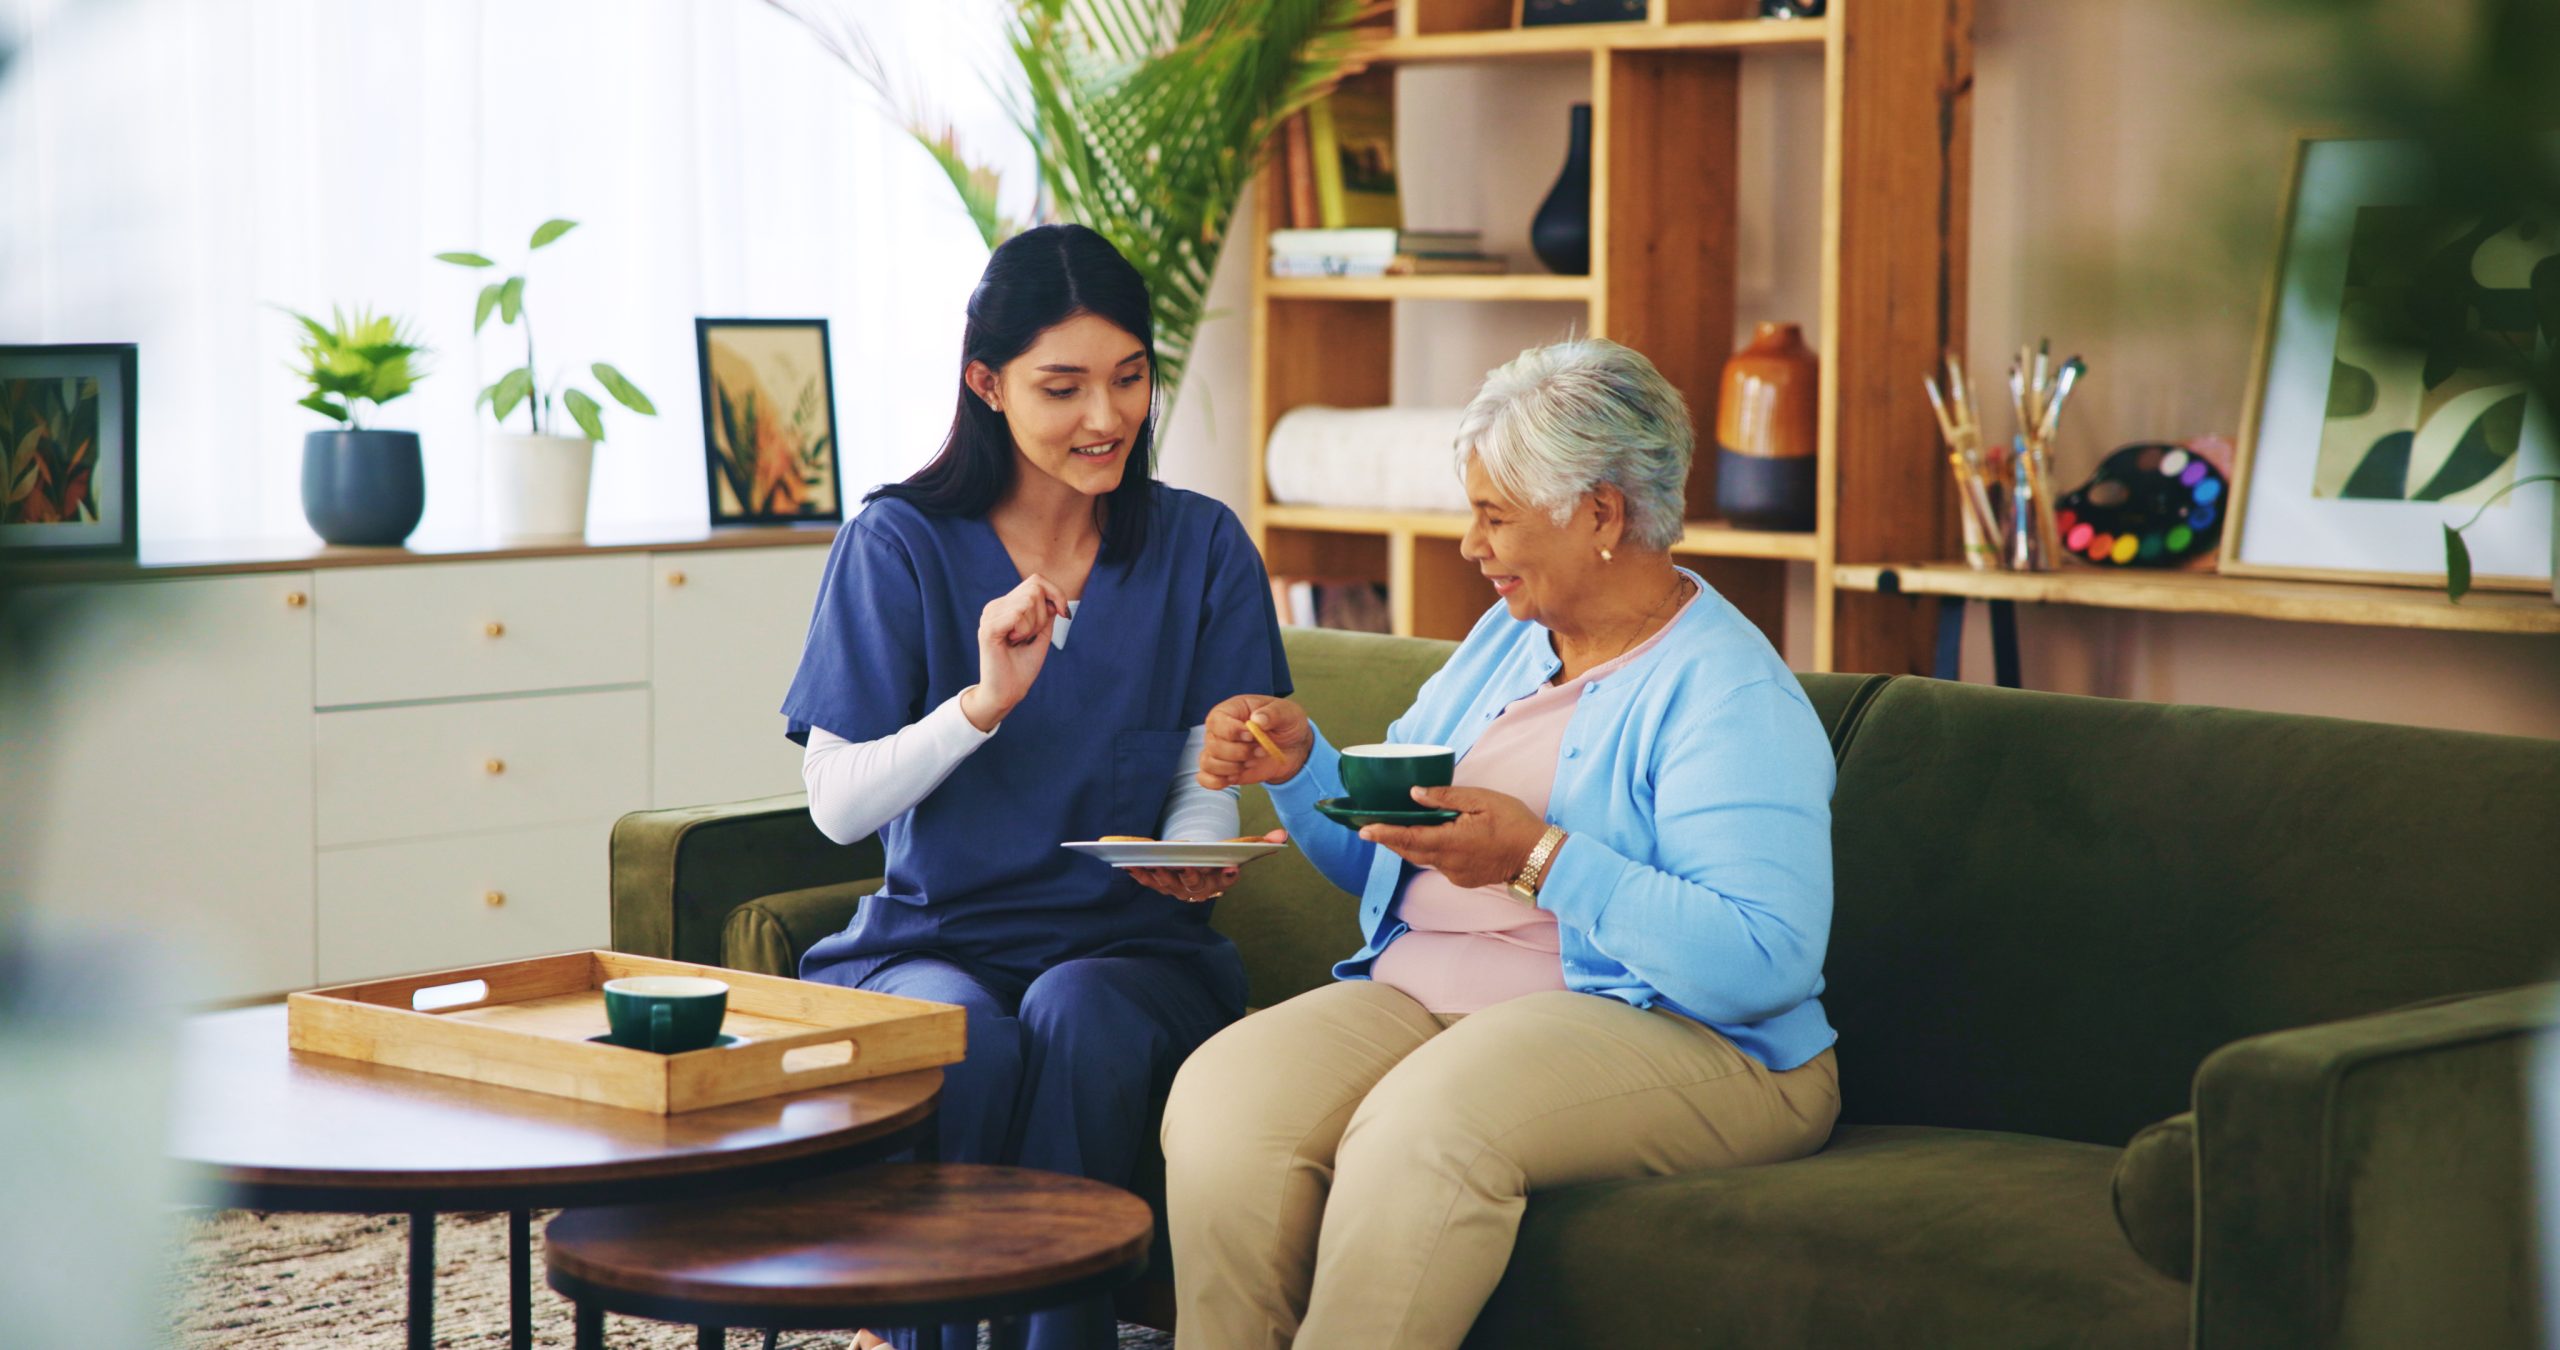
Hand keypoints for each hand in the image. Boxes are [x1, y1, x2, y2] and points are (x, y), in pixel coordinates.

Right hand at [962, 574, 1069, 730]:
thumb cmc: (1022, 667)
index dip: (1057, 593)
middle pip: (1034, 588)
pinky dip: (1024, 629)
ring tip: (1020, 641)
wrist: (1007, 692)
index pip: (1036, 581)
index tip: (1064, 614)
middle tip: (1031, 635)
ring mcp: (989, 616)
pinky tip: (1013, 642)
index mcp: (1005, 606)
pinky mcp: (988, 628)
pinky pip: (1017, 614)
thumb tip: (1053, 597)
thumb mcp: (1041, 635)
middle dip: (1044, 614)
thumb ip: (1047, 614)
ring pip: (1028, 601)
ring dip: (1034, 625)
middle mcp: (995, 607)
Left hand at [1128, 829, 1288, 903]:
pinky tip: (1130, 864)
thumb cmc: (1219, 857)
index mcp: (1220, 880)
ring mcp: (1178, 889)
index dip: (1229, 874)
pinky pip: (1149, 881)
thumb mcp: (1239, 849)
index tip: (1231, 866)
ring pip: (1169, 885)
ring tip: (1153, 863)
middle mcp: (1200, 889)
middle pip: (1195, 884)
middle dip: (1190, 876)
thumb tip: (1282, 835)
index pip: (1227, 880)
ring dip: (1160, 876)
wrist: (1199, 868)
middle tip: (1186, 866)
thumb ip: (1260, 843)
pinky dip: (1140, 874)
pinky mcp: (1160, 884)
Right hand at [1197, 695, 1313, 788]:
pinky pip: (1206, 778)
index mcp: (1230, 711)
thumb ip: (1273, 713)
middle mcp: (1218, 730)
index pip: (1217, 721)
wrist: (1292, 747)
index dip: (1232, 732)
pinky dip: (1218, 781)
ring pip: (1209, 763)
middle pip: (1213, 745)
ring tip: (1253, 762)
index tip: (1252, 736)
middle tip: (1261, 751)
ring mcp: (1219, 751)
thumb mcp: (1287, 713)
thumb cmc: (1286, 723)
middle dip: (1240, 753)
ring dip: (1233, 767)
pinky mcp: (1222, 770)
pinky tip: (1237, 776)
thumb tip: (1257, 720)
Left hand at [1358, 787, 1551, 892]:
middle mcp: (1447, 862)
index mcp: (1450, 841)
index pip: (1407, 839)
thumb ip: (1447, 797)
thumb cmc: (1514, 824)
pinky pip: (1438, 863)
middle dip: (1389, 839)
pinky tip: (1430, 837)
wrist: (1538, 857)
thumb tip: (1416, 794)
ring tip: (1392, 829)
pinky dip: (1429, 850)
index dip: (1383, 834)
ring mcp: (1454, 874)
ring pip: (1422, 858)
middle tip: (1369, 827)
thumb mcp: (1482, 800)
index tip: (1364, 830)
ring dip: (1407, 844)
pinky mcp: (1462, 878)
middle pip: (1409, 851)